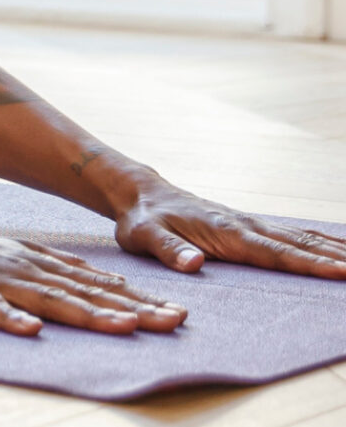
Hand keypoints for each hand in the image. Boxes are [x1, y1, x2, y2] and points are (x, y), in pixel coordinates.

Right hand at [0, 216, 186, 336]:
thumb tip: (105, 284)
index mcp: (43, 265)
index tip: (178, 312)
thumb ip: (59, 270)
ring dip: (87, 313)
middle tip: (174, 320)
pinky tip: (30, 330)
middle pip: (87, 294)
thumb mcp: (21, 256)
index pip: (100, 285)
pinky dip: (11, 318)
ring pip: (50, 299)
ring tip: (123, 326)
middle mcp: (30, 271)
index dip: (140, 299)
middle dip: (132, 308)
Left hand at [115, 182, 345, 278]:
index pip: (275, 253)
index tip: (342, 273)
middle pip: (299, 245)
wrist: (140, 193)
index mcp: (226, 233)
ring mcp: (250, 223)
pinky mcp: (249, 225)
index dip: (308, 265)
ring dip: (335, 248)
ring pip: (302, 237)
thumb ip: (168, 250)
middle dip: (335, 258)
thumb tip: (193, 264)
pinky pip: (293, 234)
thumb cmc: (141, 220)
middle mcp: (245, 226)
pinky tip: (339, 248)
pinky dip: (321, 240)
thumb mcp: (144, 237)